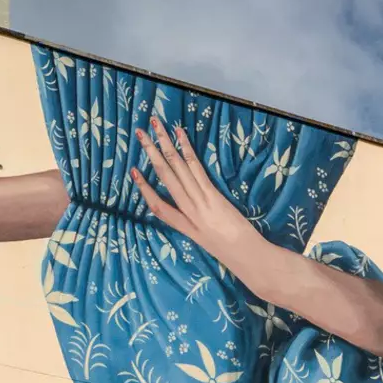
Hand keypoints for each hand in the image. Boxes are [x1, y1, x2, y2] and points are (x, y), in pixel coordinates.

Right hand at [130, 121, 265, 275]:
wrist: (248, 256)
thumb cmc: (233, 252)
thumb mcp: (210, 243)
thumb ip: (199, 227)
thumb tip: (195, 212)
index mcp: (186, 227)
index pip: (159, 207)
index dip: (144, 189)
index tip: (133, 171)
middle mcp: (189, 213)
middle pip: (165, 178)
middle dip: (151, 153)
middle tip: (139, 133)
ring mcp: (199, 203)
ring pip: (177, 168)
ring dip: (164, 144)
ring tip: (155, 125)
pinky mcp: (212, 196)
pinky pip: (195, 168)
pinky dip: (186, 149)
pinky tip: (179, 134)